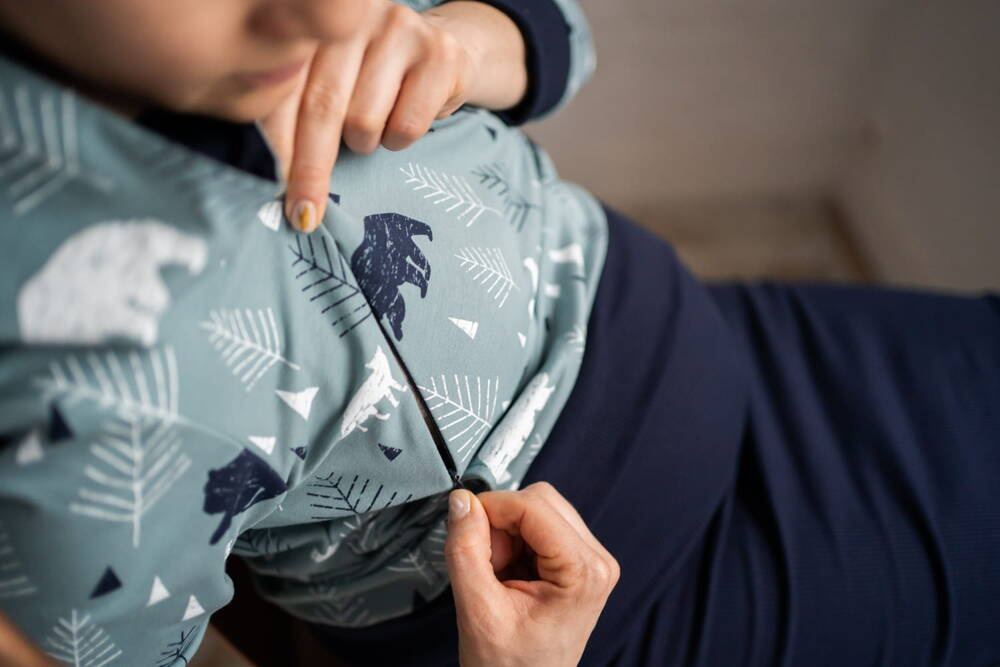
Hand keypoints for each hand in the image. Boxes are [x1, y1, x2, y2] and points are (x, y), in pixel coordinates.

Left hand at [258, 0, 527, 232]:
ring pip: (364, 121)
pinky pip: (407, 125)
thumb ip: (295, 107)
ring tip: (371, 128)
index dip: (276, 142)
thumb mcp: (327, 79)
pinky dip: (398, 140)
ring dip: (364, 143)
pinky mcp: (438, 53)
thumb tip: (273, 175)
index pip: (286, 89)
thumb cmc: (371, 76)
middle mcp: (352, 15)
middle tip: (307, 213)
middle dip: (312, 169)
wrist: (441, 49)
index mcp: (312, 21)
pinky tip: (401, 121)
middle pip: (323, 107)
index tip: (272, 189)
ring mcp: (398, 28)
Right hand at [445, 482, 619, 666]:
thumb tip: (462, 502)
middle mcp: (596, 561)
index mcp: (583, 572)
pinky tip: (509, 573)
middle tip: (486, 562)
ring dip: (507, 532)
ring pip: (539, 508)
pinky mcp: (578, 561)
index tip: (465, 523)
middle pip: (539, 500)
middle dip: (502, 523)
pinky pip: (541, 526)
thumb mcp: (478, 610)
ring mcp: (590, 560)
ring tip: (498, 574)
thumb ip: (466, 550)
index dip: (492, 508)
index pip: (533, 505)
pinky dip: (515, 541)